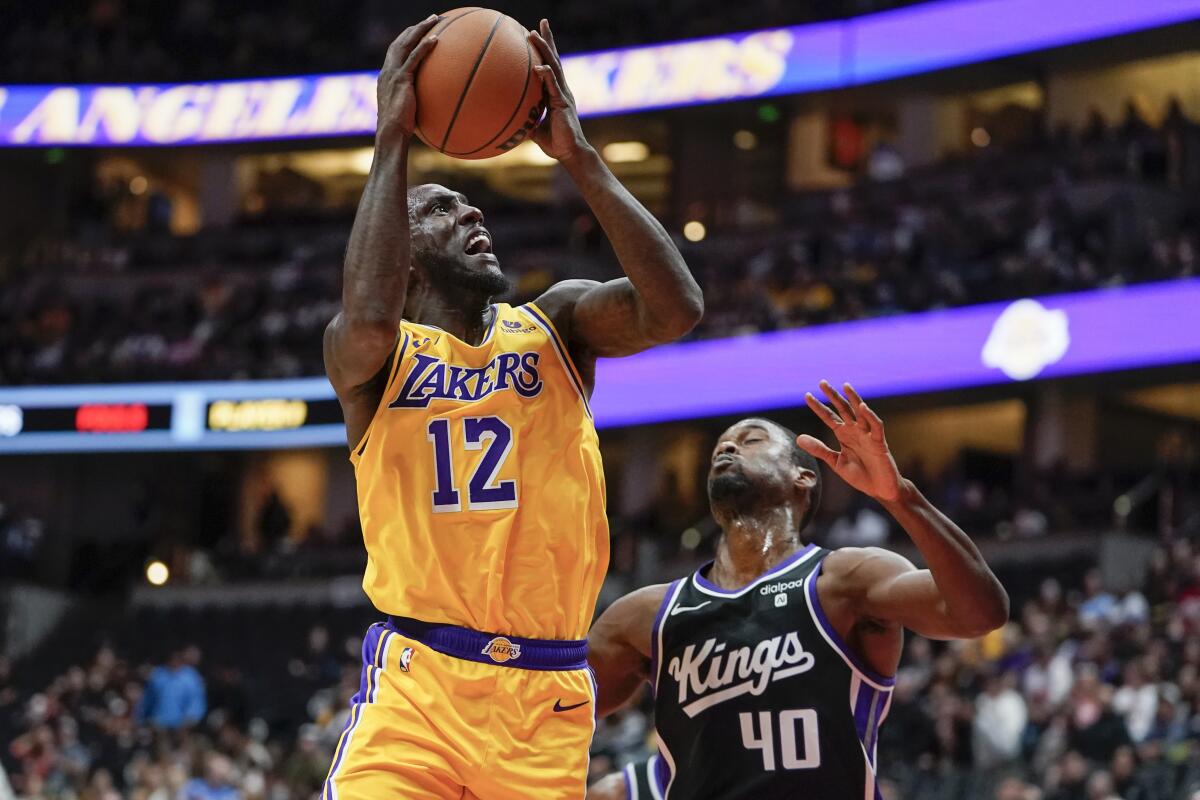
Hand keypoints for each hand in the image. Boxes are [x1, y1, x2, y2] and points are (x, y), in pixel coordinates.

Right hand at [376, 15, 439, 143]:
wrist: (390, 133)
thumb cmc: (400, 129)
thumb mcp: (406, 111)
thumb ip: (415, 102)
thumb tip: (432, 106)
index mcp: (387, 76)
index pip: (396, 51)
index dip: (407, 38)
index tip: (420, 31)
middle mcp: (387, 71)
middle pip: (400, 41)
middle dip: (415, 28)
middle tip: (432, 19)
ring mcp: (392, 74)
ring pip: (406, 44)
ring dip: (421, 29)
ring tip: (435, 20)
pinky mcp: (401, 80)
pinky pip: (414, 59)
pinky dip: (424, 47)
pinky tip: (436, 39)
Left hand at [527, 19, 589, 161]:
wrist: (570, 153)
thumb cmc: (555, 143)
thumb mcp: (535, 129)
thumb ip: (526, 120)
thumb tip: (509, 120)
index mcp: (555, 93)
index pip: (550, 66)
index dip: (545, 51)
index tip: (536, 36)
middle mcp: (561, 89)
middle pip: (554, 59)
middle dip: (548, 40)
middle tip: (541, 22)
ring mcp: (563, 94)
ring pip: (554, 66)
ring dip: (544, 49)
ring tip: (534, 33)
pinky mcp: (563, 103)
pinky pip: (553, 85)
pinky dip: (546, 74)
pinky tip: (538, 66)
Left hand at [797, 380, 904, 501]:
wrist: (879, 490)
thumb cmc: (860, 476)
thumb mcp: (835, 462)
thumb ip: (819, 449)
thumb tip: (799, 438)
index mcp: (844, 435)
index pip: (829, 417)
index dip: (818, 407)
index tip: (807, 395)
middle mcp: (855, 431)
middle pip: (843, 409)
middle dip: (833, 396)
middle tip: (822, 382)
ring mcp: (868, 435)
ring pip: (860, 412)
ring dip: (853, 399)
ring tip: (845, 386)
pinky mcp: (879, 442)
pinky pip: (875, 426)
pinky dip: (869, 416)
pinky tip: (862, 406)